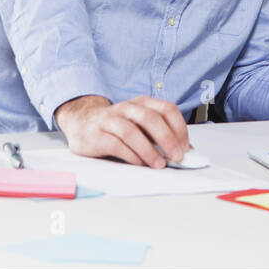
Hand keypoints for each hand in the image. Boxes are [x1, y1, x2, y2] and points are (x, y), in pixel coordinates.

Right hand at [54, 95, 189, 168]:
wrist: (82, 123)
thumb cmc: (117, 127)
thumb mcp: (140, 126)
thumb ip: (160, 136)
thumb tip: (186, 152)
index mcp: (142, 103)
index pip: (167, 109)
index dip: (179, 128)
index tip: (185, 147)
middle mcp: (126, 107)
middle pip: (150, 118)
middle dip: (167, 139)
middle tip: (177, 157)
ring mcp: (110, 119)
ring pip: (132, 131)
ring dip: (149, 150)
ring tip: (159, 165)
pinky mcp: (96, 135)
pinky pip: (116, 144)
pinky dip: (131, 155)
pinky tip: (139, 163)